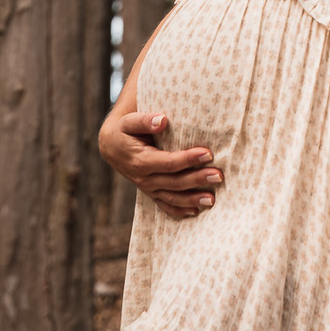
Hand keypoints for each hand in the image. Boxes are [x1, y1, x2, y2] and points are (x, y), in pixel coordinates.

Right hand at [97, 109, 222, 219]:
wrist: (111, 147)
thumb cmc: (124, 130)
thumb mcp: (130, 121)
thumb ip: (145, 120)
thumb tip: (163, 119)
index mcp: (140, 161)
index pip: (169, 163)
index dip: (188, 159)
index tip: (208, 154)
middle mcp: (144, 179)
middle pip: (174, 182)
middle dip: (197, 180)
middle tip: (219, 176)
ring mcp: (148, 189)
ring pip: (172, 198)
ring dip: (193, 199)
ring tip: (213, 199)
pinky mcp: (151, 193)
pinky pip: (165, 206)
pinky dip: (180, 211)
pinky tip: (196, 211)